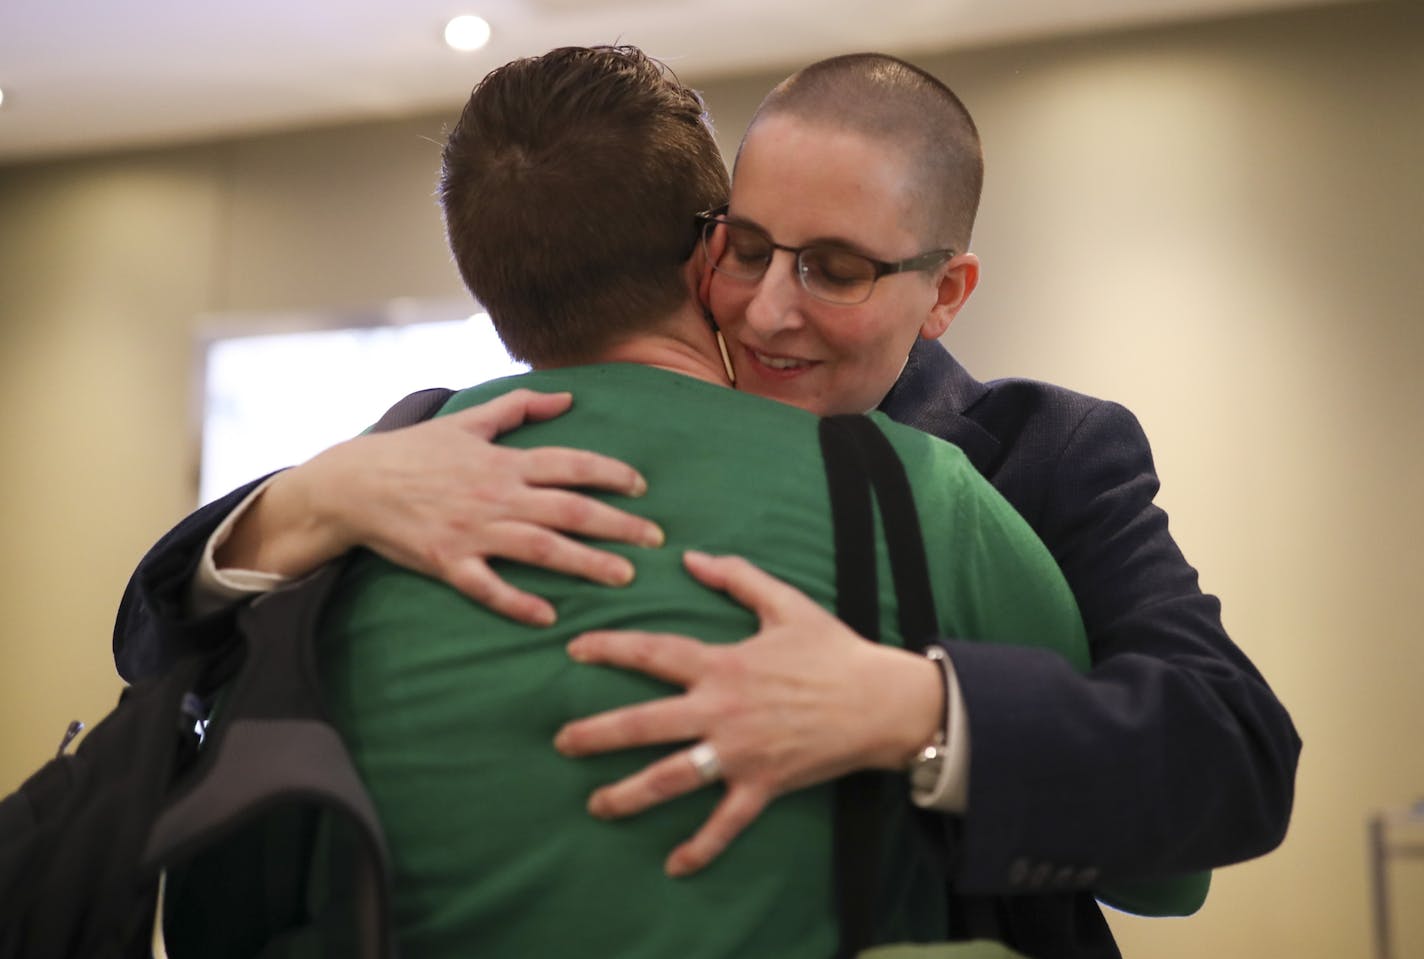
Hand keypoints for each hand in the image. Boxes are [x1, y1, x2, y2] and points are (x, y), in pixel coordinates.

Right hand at [217, 389, 663, 623]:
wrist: (354, 484)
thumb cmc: (412, 451)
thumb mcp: (467, 421)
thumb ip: (518, 407)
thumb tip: (566, 396)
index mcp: (504, 461)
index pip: (571, 465)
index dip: (611, 475)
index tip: (641, 488)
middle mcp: (496, 495)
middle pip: (570, 510)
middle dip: (619, 525)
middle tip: (655, 541)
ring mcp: (473, 530)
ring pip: (541, 549)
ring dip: (586, 563)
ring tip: (624, 577)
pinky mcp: (447, 562)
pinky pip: (488, 587)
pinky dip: (518, 602)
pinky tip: (549, 616)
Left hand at [553, 550, 941, 875]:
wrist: (881, 701)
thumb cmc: (833, 650)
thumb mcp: (786, 603)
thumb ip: (737, 576)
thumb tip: (692, 556)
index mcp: (723, 664)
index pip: (653, 653)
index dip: (609, 648)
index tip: (574, 650)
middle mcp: (722, 710)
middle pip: (645, 724)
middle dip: (597, 734)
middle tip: (562, 742)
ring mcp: (740, 753)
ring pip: (673, 777)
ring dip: (630, 794)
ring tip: (596, 805)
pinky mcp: (763, 784)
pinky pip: (726, 822)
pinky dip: (702, 846)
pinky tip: (675, 866)